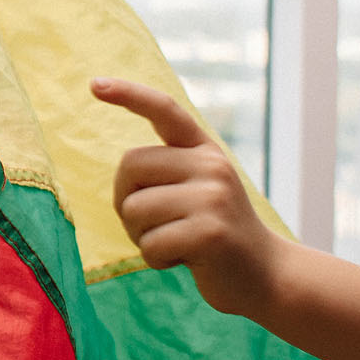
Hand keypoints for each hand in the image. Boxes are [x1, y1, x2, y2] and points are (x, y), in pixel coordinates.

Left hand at [93, 77, 283, 314]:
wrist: (265, 274)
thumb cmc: (214, 233)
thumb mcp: (199, 190)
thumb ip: (169, 173)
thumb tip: (125, 172)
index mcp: (204, 150)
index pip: (164, 109)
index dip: (129, 94)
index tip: (94, 84)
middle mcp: (211, 165)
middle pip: (129, 167)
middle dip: (126, 201)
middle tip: (152, 224)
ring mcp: (213, 197)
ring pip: (134, 210)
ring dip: (141, 236)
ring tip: (175, 242)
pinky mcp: (210, 232)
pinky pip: (150, 245)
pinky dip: (156, 259)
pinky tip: (186, 260)